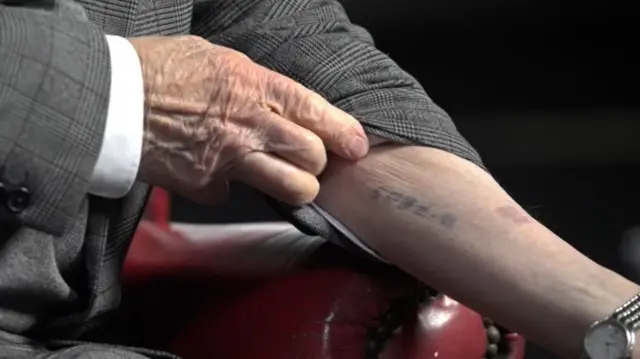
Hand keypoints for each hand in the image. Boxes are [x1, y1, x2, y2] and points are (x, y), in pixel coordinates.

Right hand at [128, 36, 368, 204]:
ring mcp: (229, 159)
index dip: (344, 132)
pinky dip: (231, 186)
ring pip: (292, 188)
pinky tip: (214, 170)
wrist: (110, 100)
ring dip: (295, 186)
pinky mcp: (206, 186)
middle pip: (312, 157)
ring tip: (285, 178)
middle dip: (318, 162)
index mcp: (254, 85)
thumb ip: (255, 83)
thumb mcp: (218, 60)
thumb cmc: (161, 70)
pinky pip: (235, 194)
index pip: (316, 112)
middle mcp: (249, 125)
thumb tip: (278, 102)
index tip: (357, 145)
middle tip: (311, 160)